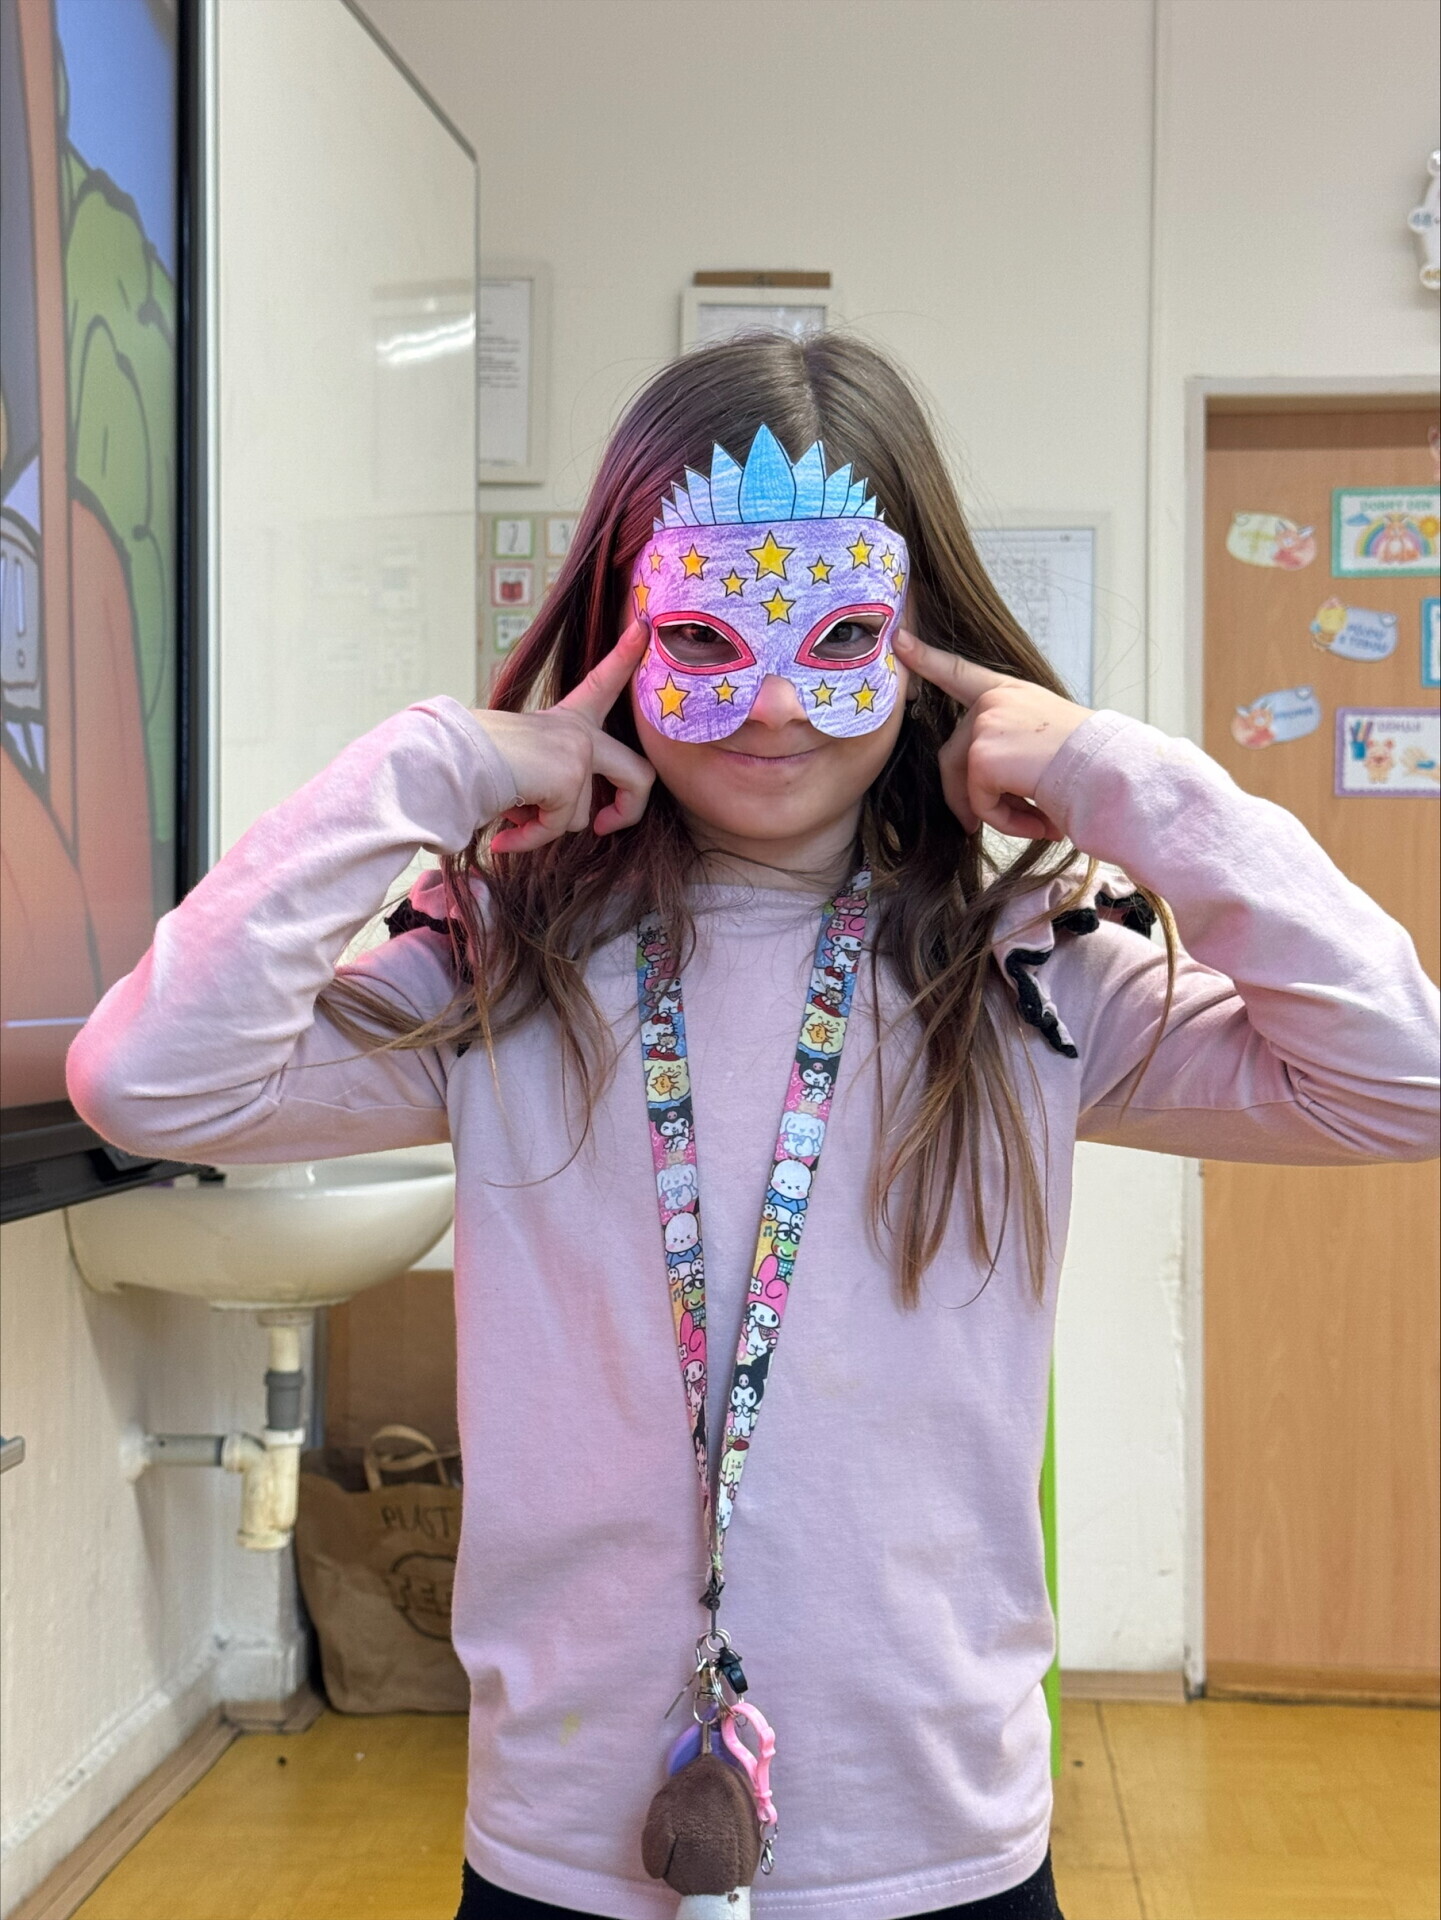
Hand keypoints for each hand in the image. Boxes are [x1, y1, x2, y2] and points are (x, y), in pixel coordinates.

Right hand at [470, 619, 654, 851]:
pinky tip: (504, 839)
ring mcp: (578, 749)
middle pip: (638, 774)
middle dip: (629, 812)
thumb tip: (580, 823)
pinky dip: (531, 839)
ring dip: (544, 828)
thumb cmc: (471, 765)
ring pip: (581, 816)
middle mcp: (578, 730)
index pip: (601, 685)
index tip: (644, 627)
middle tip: (603, 827)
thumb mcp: (522, 764)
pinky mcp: (571, 775)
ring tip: (509, 813)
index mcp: (565, 719)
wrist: (446, 762)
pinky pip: (560, 827)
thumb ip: (554, 780)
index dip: (624, 657)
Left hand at [892, 628, 1091, 839]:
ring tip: (1037, 821)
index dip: (928, 658)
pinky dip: (1004, 821)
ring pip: (967, 783)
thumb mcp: (1046, 740)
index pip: (960, 672)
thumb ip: (1007, 750)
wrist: (1110, 771)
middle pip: (956, 757)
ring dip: (996, 812)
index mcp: (1011, 692)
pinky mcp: (981, 756)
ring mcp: (985, 725)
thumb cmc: (1091, 763)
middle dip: (972, 797)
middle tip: (987, 824)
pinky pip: (978, 802)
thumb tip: (976, 802)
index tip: (900, 642)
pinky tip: (1039, 821)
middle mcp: (994, 702)